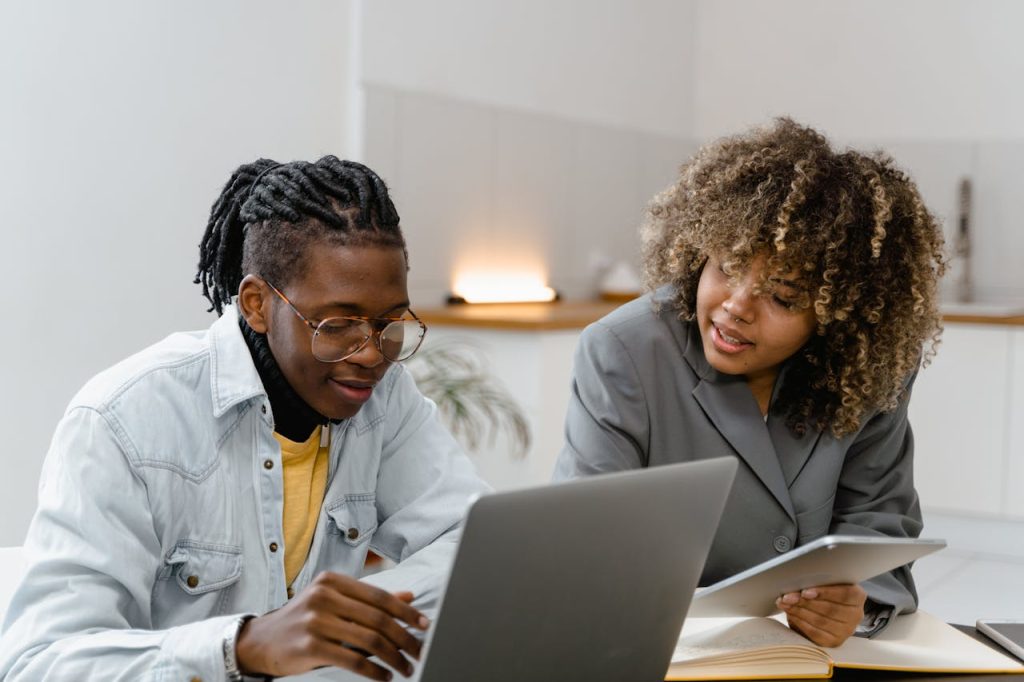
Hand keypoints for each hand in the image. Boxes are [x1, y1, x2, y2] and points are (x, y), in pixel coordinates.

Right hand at [235, 571, 429, 679]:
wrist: (260, 641)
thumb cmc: (304, 620)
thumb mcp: (335, 602)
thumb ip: (370, 601)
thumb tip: (409, 596)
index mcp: (333, 581)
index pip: (379, 596)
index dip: (406, 611)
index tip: (424, 625)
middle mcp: (324, 596)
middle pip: (377, 618)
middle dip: (404, 638)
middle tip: (419, 651)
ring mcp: (315, 621)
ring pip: (369, 640)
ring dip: (393, 658)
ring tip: (405, 668)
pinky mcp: (309, 646)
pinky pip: (352, 660)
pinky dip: (373, 671)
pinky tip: (384, 677)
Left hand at [776, 583, 866, 647]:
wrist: (827, 609)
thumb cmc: (824, 591)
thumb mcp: (826, 582)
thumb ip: (818, 580)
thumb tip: (798, 579)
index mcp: (857, 596)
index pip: (845, 594)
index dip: (825, 593)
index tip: (805, 591)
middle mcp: (855, 615)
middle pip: (830, 609)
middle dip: (805, 602)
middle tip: (787, 596)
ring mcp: (846, 631)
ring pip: (821, 621)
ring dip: (799, 611)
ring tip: (784, 603)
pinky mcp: (834, 641)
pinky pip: (815, 633)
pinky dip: (800, 622)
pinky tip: (790, 613)